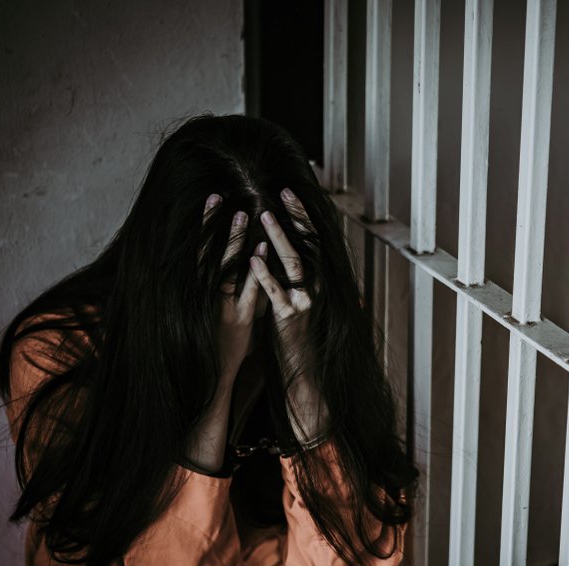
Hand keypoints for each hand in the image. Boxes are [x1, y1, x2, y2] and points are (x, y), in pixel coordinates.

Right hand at [208, 194, 263, 385]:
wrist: (215, 374)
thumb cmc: (218, 340)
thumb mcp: (218, 309)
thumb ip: (224, 288)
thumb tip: (230, 266)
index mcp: (205, 290)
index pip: (203, 252)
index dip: (206, 227)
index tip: (211, 202)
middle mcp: (211, 295)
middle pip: (210, 254)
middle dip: (214, 226)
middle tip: (217, 197)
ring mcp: (225, 306)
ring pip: (228, 268)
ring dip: (234, 242)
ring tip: (241, 215)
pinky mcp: (240, 319)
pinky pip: (249, 291)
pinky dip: (255, 270)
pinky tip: (262, 251)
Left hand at [249, 188, 328, 442]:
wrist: (305, 371)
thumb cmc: (299, 335)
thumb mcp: (301, 300)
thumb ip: (298, 277)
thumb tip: (293, 251)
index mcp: (316, 280)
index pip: (312, 240)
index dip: (302, 215)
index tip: (290, 192)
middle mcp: (314, 287)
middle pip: (307, 244)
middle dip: (296, 217)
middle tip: (283, 192)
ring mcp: (302, 301)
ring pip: (293, 263)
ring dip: (278, 238)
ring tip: (264, 215)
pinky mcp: (288, 318)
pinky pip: (276, 293)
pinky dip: (265, 275)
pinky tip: (252, 257)